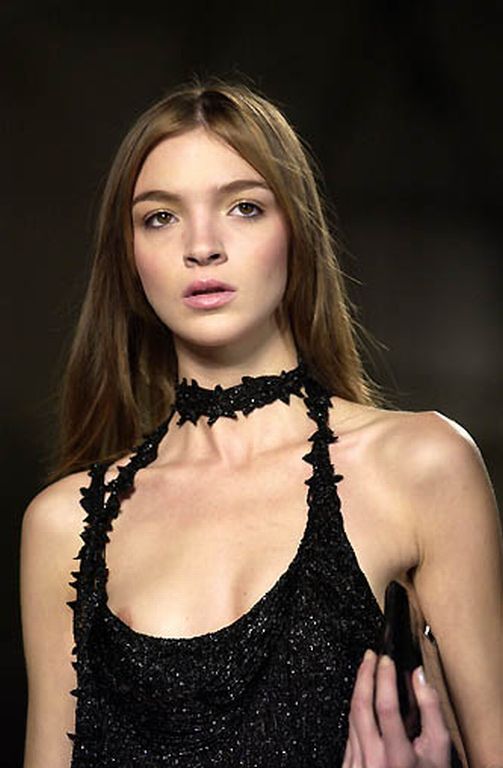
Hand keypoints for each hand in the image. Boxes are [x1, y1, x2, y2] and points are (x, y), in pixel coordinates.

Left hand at [342, 650, 450, 767]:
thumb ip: (431, 711)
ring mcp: (357, 764)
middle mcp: (373, 760)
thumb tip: (420, 676)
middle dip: (364, 675)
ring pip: (352, 717)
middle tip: (370, 655)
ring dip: (358, 689)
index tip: (386, 659)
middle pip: (361, 707)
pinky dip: (356, 710)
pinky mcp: (348, 765)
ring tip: (367, 670)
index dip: (384, 679)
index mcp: (398, 757)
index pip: (385, 708)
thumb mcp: (439, 750)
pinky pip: (349, 732)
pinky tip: (363, 699)